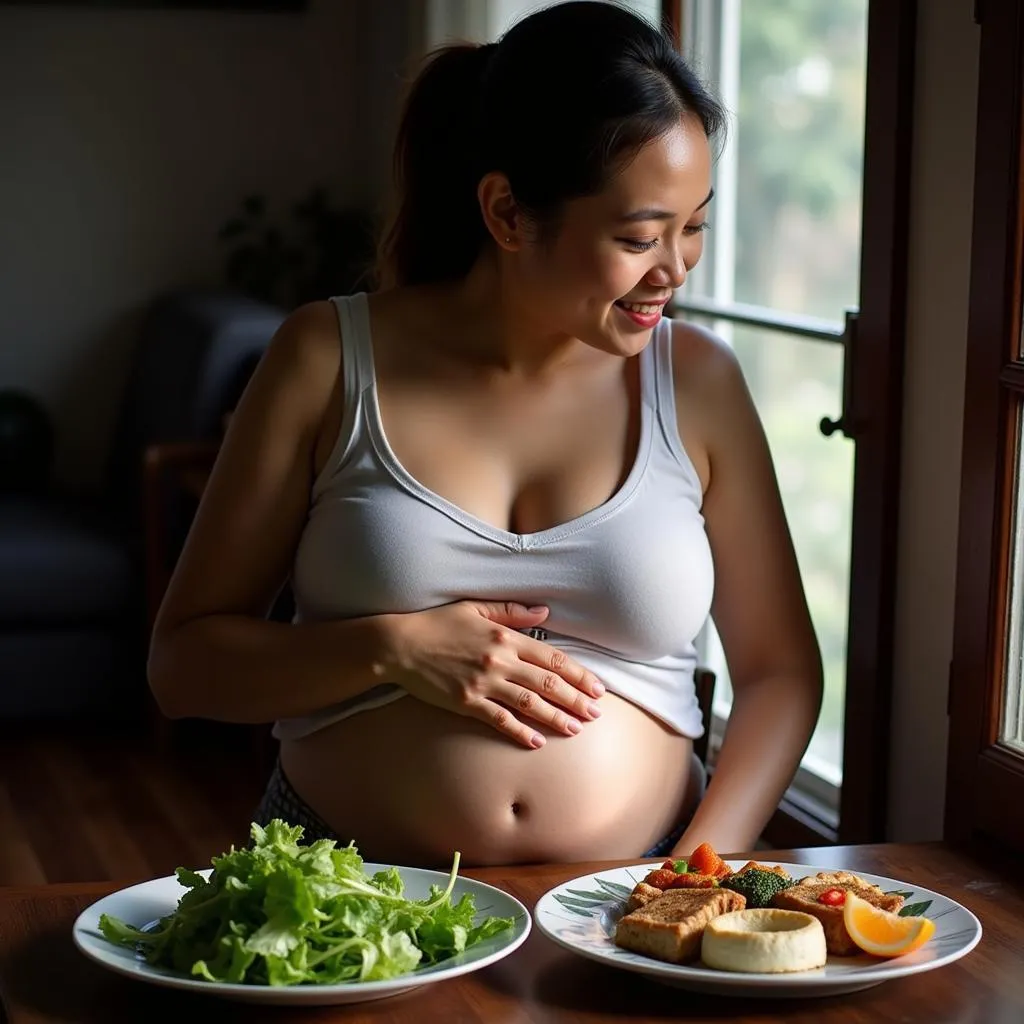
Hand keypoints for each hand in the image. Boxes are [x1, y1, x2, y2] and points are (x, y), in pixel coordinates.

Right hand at [386, 601, 604, 748]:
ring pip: (529, 704)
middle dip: (576, 699)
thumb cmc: (437, 623)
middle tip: (596, 714)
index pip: (552, 658)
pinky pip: (499, 720)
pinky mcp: (466, 703)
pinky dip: (520, 732)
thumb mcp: (476, 608)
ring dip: (556, 717)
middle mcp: (499, 660)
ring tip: (577, 729)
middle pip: (547, 683)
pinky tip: (536, 741)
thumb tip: (545, 612)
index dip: (578, 674)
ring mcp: (483, 683)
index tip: (597, 687)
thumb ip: (512, 612)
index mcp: (505, 636)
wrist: (399, 645)